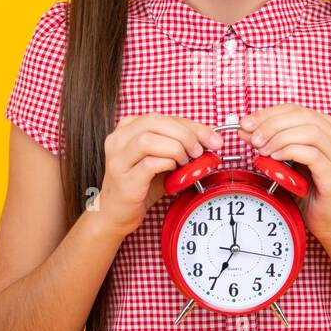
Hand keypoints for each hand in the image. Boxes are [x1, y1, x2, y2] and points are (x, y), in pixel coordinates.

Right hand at [96, 113, 222, 237]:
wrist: (116, 213)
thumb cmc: (141, 184)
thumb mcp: (163, 159)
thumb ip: (181, 145)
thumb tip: (212, 137)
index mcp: (128, 128)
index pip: (164, 117)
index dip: (193, 126)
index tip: (214, 138)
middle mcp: (118, 139)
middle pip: (154, 121)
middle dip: (185, 134)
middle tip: (199, 151)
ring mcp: (118, 160)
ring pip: (148, 140)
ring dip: (175, 149)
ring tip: (185, 162)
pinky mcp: (124, 181)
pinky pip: (148, 164)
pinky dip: (167, 164)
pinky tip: (173, 170)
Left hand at [241, 103, 330, 240]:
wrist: (326, 219)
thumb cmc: (307, 189)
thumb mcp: (284, 160)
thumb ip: (268, 142)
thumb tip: (245, 129)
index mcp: (327, 129)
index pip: (295, 109)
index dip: (269, 113)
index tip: (246, 122)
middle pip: (303, 116)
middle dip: (272, 124)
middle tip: (252, 137)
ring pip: (310, 131)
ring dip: (280, 137)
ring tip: (263, 150)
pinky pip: (312, 155)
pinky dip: (290, 152)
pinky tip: (276, 158)